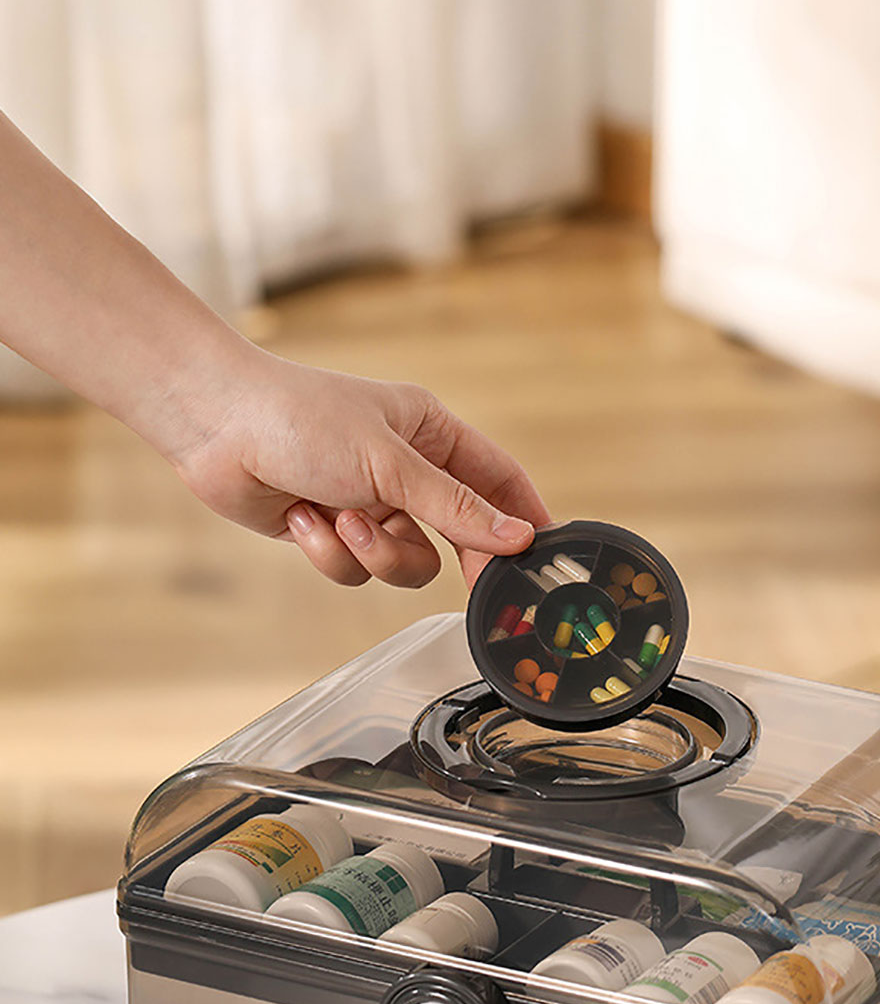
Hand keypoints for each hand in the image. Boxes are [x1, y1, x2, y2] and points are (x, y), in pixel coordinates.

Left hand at [167, 350, 549, 587]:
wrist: (215, 428)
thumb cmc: (299, 419)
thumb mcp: (389, 464)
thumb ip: (455, 507)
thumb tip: (516, 536)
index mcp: (430, 433)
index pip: (498, 480)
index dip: (522, 519)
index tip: (541, 560)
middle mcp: (405, 470)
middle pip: (457, 533)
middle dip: (451, 556)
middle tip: (470, 584)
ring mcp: (368, 503)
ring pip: (405, 562)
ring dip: (374, 552)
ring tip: (342, 521)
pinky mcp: (331, 531)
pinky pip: (355, 569)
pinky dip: (329, 552)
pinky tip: (303, 519)